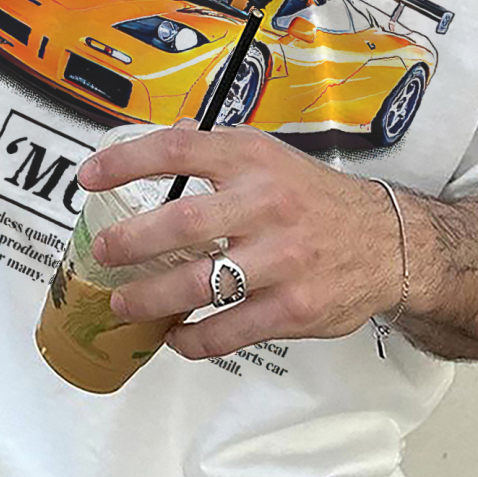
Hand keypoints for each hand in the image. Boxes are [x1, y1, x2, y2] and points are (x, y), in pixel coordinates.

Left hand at [75, 121, 399, 360]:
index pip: (177, 149)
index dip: (125, 162)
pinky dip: (192, 339)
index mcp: (252, 160)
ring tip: (124, 304)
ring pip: (199, 284)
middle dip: (130, 242)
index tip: (89, 178)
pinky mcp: (293, 307)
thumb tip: (167, 137)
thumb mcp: (271, 157)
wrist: (388, 241)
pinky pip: (227, 332)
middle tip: (102, 253)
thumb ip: (218, 150)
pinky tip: (175, 335)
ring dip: (150, 298)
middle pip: (181, 223)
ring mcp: (281, 259)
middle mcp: (265, 203)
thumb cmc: (315, 199)